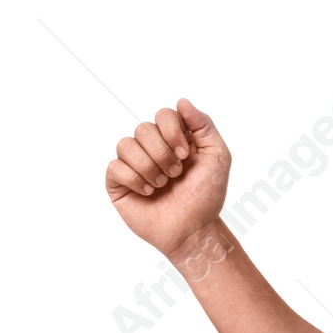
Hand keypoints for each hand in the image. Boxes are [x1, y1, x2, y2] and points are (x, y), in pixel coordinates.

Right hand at [105, 99, 230, 256]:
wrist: (194, 230)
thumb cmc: (206, 197)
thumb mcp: (218, 157)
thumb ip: (204, 125)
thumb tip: (182, 101)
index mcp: (173, 138)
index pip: (163, 114)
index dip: (172, 131)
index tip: (186, 155)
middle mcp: (151, 147)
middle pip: (143, 128)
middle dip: (163, 154)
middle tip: (176, 175)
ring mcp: (133, 164)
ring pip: (126, 145)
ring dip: (149, 168)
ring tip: (162, 186)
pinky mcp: (119, 183)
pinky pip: (115, 166)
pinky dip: (135, 180)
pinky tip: (149, 193)